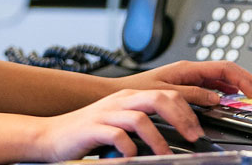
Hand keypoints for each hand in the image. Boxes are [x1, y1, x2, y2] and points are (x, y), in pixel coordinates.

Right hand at [28, 87, 202, 160]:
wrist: (52, 135)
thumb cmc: (88, 132)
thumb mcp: (119, 122)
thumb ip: (143, 123)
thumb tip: (175, 133)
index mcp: (130, 97)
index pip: (166, 93)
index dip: (188, 108)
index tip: (200, 127)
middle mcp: (120, 101)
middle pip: (159, 98)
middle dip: (181, 117)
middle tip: (193, 138)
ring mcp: (106, 113)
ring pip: (140, 117)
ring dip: (157, 138)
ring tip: (165, 155)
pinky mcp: (93, 128)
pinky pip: (117, 135)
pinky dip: (128, 148)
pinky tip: (133, 158)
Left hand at [115, 60, 251, 105]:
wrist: (118, 94)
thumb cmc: (137, 92)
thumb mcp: (165, 93)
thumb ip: (191, 94)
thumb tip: (215, 98)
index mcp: (188, 68)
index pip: (225, 68)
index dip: (244, 79)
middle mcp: (191, 70)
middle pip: (228, 70)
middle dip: (249, 79)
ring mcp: (190, 76)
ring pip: (222, 77)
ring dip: (240, 84)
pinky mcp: (187, 84)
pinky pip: (213, 84)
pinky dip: (227, 90)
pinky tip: (232, 97)